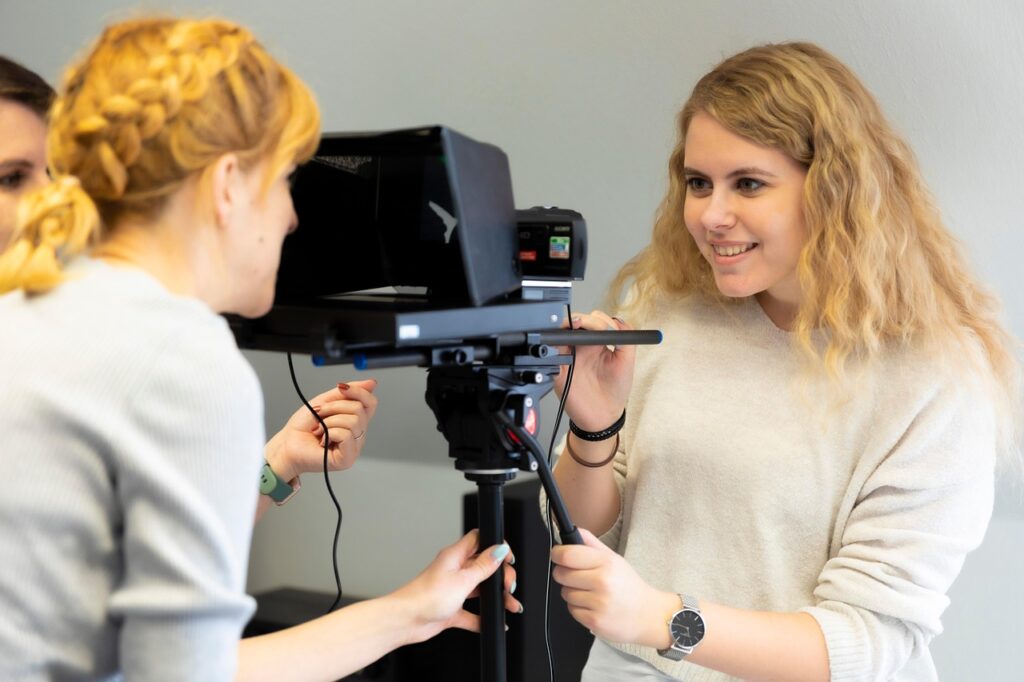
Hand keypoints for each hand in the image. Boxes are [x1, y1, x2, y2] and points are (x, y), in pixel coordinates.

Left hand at [264, 379, 378, 481]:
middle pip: (360, 410)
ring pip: (354, 421)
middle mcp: (357, 434)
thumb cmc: (302, 427)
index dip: (359, 392)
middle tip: (320, 415)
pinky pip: (346, 435)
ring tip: (319, 430)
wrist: (286, 444)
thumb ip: (348, 392)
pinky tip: (322, 441)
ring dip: (329, 421)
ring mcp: (354, 447)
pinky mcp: (347, 458)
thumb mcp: (325, 401)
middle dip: (334, 407)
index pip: (370, 403)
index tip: (341, 388)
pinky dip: (329, 433)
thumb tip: (372, 383)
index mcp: (355, 420)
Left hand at [390, 530, 521, 644]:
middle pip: (484, 567)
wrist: (405, 621)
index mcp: (455, 556)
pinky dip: (484, 618)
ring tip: (510, 606)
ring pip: (481, 590)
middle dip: (500, 576)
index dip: (496, 546)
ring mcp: (453, 590)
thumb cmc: (426, 596)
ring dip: (496, 598)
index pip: (479, 541)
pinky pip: (472, 613)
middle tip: (508, 586)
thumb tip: (499, 550)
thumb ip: (483, 566)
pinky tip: (494, 624)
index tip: (509, 559)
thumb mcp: (462, 579)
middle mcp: (455, 571)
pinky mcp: (451, 609)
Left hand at [550, 528, 671, 647]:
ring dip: (573, 593)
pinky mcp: (594, 621)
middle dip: (564, 575)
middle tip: (579, 577)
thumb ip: (591, 543)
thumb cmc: (629, 586)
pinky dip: (579, 608)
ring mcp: (598, 603)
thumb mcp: (614, 559)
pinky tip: (593, 606)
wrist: (648, 615)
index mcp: (606, 562)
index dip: (557, 554)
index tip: (557, 555)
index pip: (567, 555)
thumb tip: (572, 529)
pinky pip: (571, 610)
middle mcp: (602, 581)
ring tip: (591, 594)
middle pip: (561, 574)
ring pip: (565, 593)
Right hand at [557, 310, 635, 431]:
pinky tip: (562, 345)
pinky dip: (552, 345)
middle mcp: (581, 346)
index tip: (598, 324)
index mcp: (598, 342)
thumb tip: (617, 321)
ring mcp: (568, 356)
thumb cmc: (615, 390)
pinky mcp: (558, 368)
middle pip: (574, 323)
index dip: (595, 319)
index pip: (594, 321)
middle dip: (578, 319)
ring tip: (571, 328)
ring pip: (560, 333)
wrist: (602, 416)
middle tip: (580, 323)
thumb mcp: (627, 363)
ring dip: (563, 328)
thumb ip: (626, 339)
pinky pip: (550, 353)